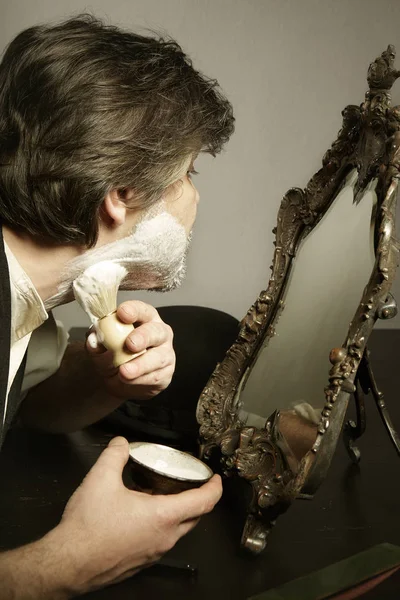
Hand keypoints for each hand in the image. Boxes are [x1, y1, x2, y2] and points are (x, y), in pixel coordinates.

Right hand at [53, 437, 221, 594]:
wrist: (68, 563)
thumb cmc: (88, 528)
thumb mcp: (101, 478)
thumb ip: (115, 454)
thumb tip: (121, 443)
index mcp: (163, 516)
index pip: (204, 501)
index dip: (214, 487)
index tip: (216, 478)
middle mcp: (164, 538)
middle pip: (195, 518)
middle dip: (198, 499)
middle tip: (192, 484)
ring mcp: (154, 553)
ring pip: (178, 531)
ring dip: (177, 513)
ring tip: (162, 494)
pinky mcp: (141, 562)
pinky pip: (161, 541)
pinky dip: (161, 526)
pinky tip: (141, 515)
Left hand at [87, 301, 174, 400]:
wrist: (121, 377)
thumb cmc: (115, 351)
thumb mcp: (102, 343)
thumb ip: (97, 340)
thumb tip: (93, 341)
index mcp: (145, 319)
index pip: (142, 310)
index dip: (133, 310)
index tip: (122, 313)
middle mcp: (159, 333)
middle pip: (156, 332)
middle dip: (143, 337)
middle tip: (130, 344)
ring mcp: (165, 354)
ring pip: (157, 359)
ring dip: (139, 366)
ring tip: (123, 372)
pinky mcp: (165, 374)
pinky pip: (153, 378)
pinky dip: (137, 382)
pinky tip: (126, 381)